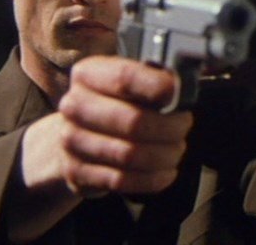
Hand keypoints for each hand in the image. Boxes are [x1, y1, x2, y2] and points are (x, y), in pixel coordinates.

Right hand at [22, 56, 193, 196]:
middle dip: (170, 128)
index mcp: (88, 74)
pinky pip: (122, 181)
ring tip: (176, 149)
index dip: (158, 87)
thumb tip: (182, 88)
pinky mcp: (76, 172)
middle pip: (133, 122)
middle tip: (184, 126)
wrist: (76, 133)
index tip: (179, 94)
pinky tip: (166, 171)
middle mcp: (74, 105)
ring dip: (164, 155)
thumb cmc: (114, 102)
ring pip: (130, 155)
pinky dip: (153, 178)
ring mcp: (71, 141)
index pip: (125, 77)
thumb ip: (152, 78)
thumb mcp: (128, 80)